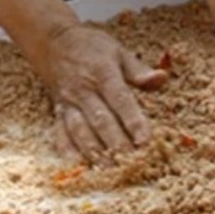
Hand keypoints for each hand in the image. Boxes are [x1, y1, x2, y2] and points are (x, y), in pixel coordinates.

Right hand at [37, 24, 167, 160]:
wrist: (53, 42)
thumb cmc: (91, 47)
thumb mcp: (118, 51)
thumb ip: (139, 70)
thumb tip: (161, 78)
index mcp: (102, 73)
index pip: (120, 100)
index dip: (133, 121)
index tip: (145, 140)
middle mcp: (84, 90)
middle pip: (101, 121)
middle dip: (117, 144)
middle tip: (133, 163)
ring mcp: (68, 103)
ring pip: (81, 131)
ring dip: (95, 152)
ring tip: (109, 170)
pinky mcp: (57, 112)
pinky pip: (60, 133)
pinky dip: (67, 151)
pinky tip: (77, 166)